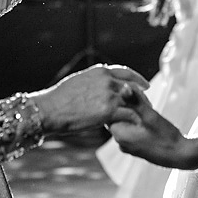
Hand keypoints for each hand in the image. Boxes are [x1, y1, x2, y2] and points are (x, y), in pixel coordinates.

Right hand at [30, 64, 147, 133]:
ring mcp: (109, 95)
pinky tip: (135, 126)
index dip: (137, 79)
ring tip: (144, 117)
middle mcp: (107, 80)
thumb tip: (99, 83)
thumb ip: (94, 81)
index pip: (125, 72)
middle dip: (141, 96)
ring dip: (139, 109)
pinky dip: (133, 120)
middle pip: (132, 86)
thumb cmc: (59, 98)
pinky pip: (128, 115)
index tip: (144, 85)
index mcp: (100, 72)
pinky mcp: (108, 111)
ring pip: (132, 101)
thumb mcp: (79, 81)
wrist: (50, 109)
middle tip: (147, 104)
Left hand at [108, 91, 197, 169]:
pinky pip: (132, 130)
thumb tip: (124, 86)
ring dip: (135, 114)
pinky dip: (138, 123)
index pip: (111, 111)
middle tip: (146, 105)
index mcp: (119, 134)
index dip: (123, 100)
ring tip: (150, 112)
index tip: (137, 98)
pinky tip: (151, 122)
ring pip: (126, 122)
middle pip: (118, 116)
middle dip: (130, 107)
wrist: (181, 156)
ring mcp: (128, 146)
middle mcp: (120, 142)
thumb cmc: (166, 137)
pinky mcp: (136, 147)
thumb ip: (135, 100)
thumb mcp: (150, 116)